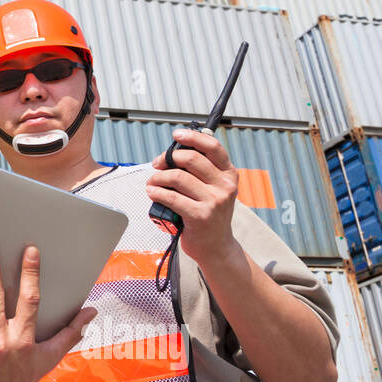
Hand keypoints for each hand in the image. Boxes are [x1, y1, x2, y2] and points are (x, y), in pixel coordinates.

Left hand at [147, 127, 242, 264]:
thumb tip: (176, 149)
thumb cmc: (208, 213)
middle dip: (168, 158)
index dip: (192, 137)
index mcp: (229, 174)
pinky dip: (157, 192)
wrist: (216, 246)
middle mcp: (225, 186)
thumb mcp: (214, 188)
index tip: (176, 134)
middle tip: (157, 164)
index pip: (213, 147)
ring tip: (152, 182)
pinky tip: (152, 192)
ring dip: (158, 177)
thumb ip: (201, 170)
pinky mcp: (201, 216)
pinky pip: (172, 197)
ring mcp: (214, 201)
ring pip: (178, 177)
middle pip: (191, 159)